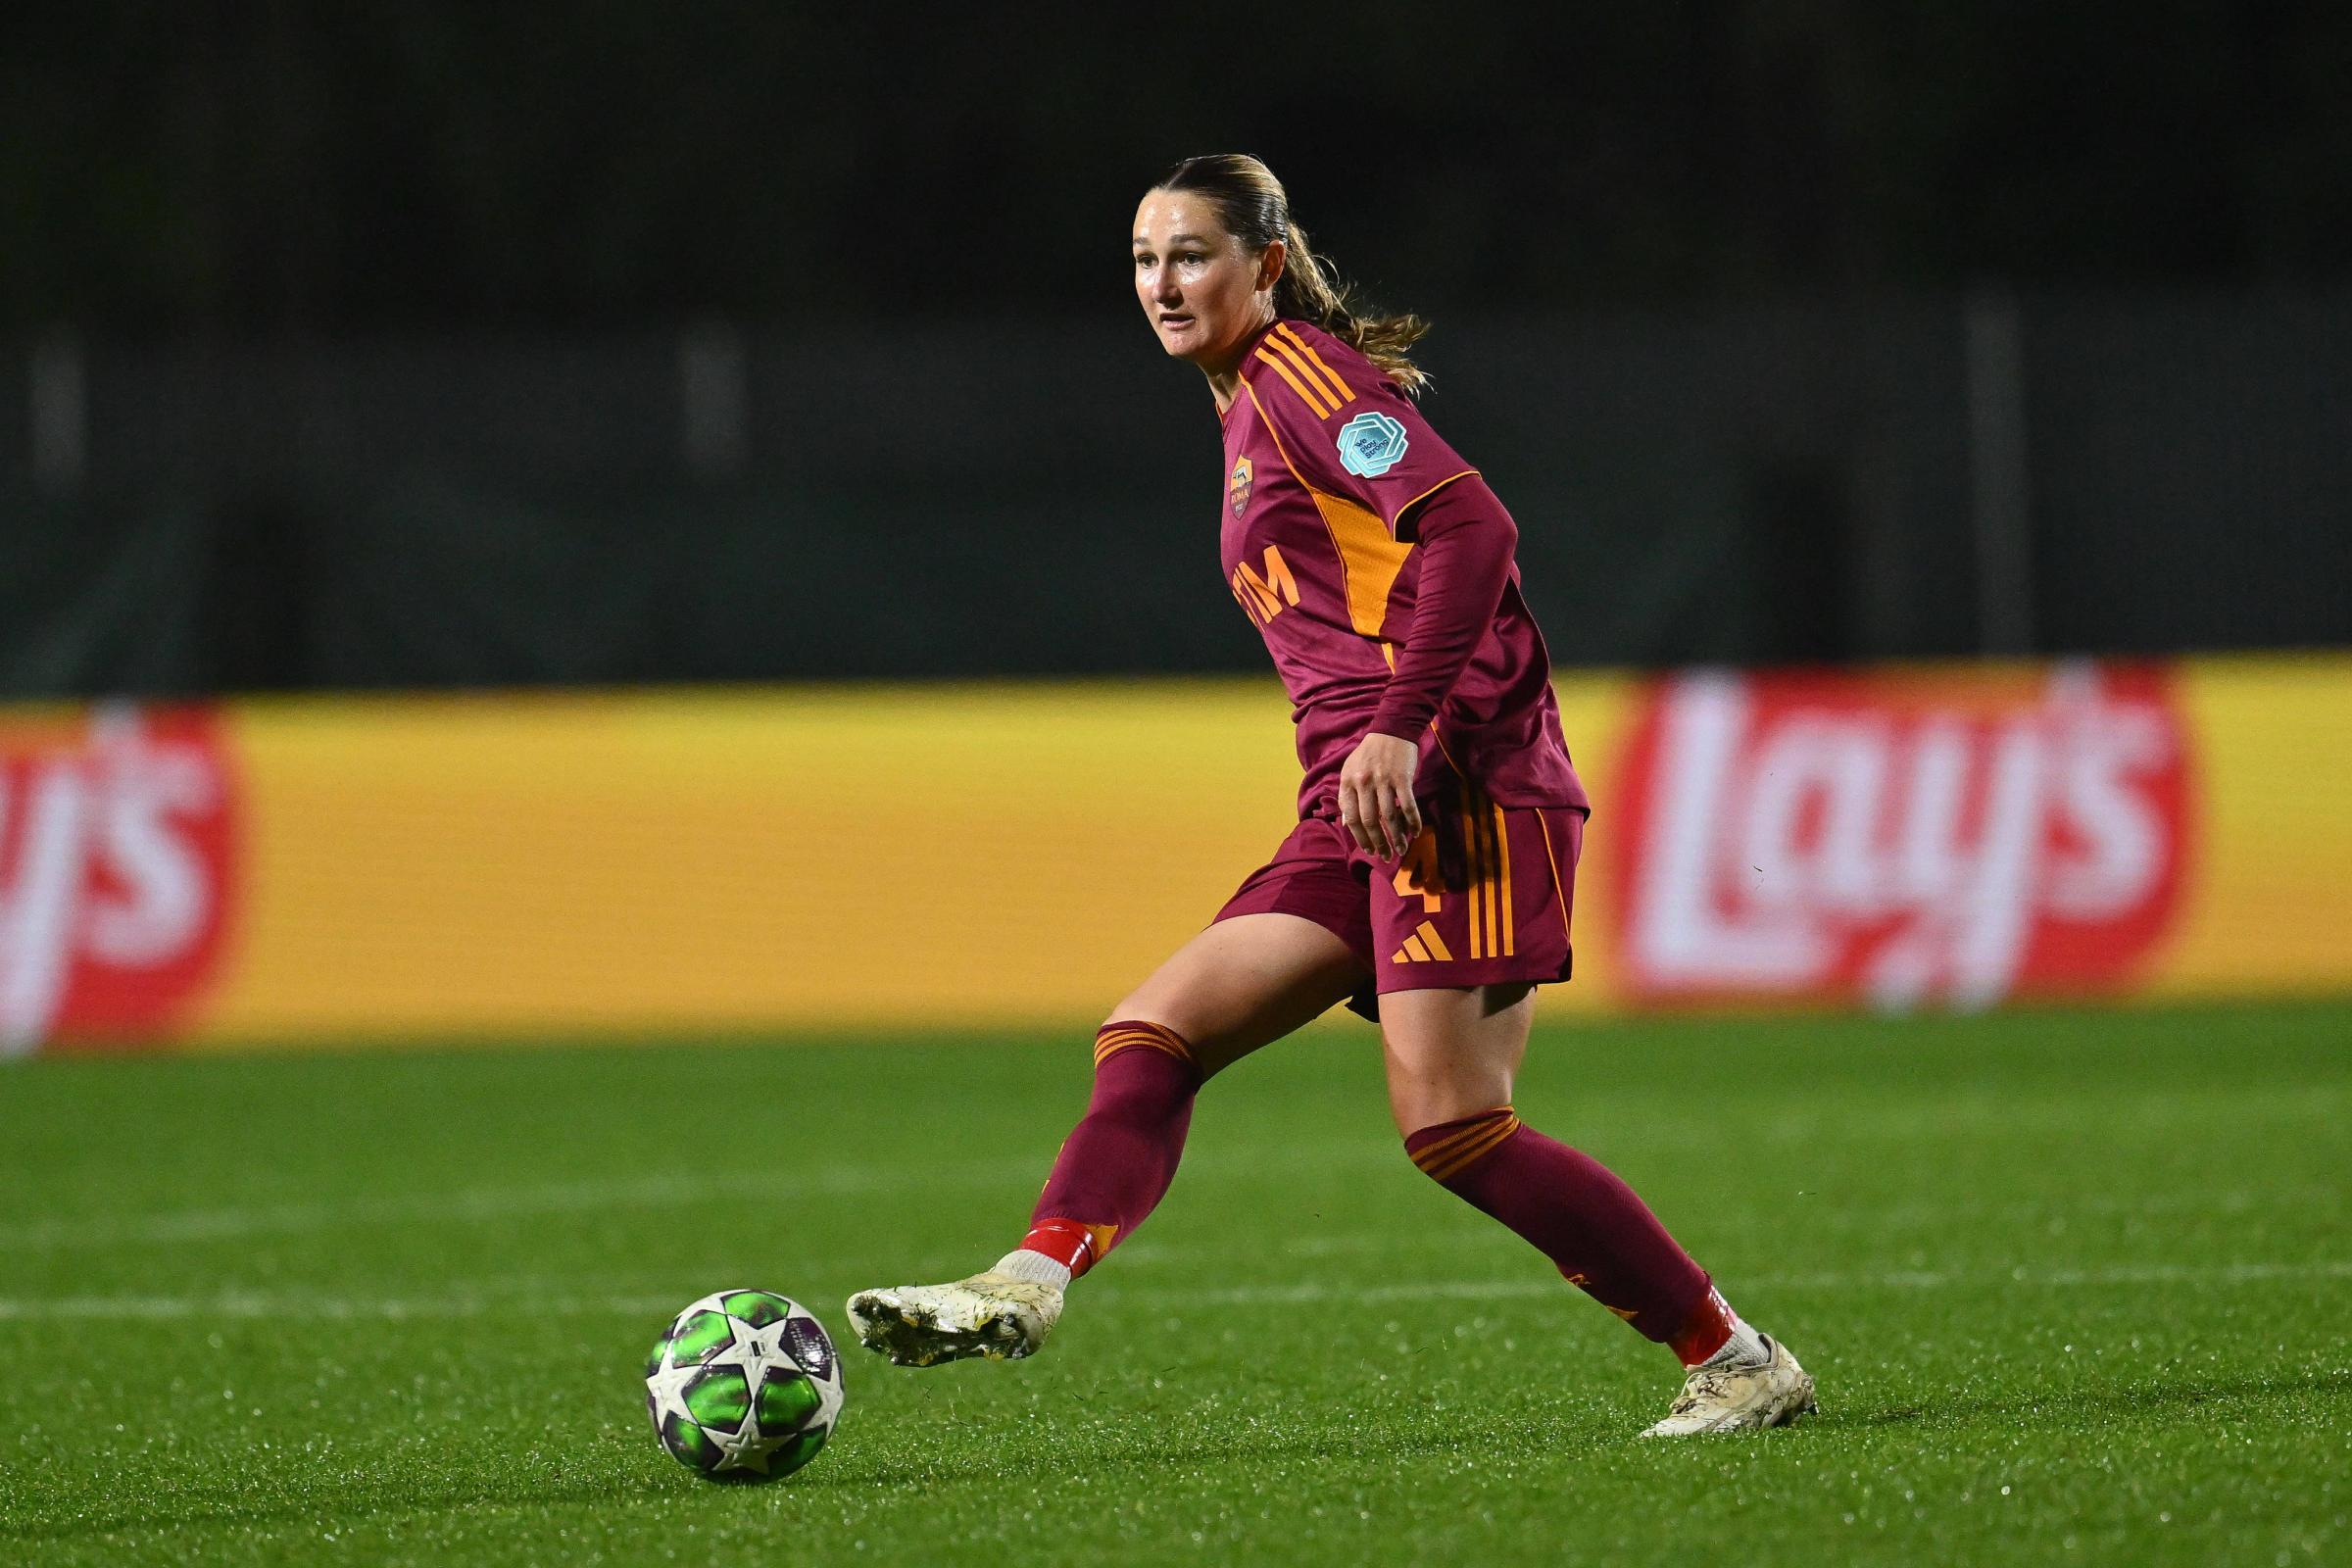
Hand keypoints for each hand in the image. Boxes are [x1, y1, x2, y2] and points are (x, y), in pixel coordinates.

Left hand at [1338, 731, 1423, 860]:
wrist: (1391, 729)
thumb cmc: (1368, 753)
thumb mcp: (1350, 771)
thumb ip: (1346, 796)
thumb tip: (1346, 824)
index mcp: (1348, 782)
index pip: (1351, 817)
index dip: (1360, 837)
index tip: (1368, 850)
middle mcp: (1364, 783)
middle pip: (1370, 821)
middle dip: (1378, 843)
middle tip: (1384, 856)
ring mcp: (1384, 780)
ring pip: (1389, 816)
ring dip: (1396, 836)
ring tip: (1400, 849)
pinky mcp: (1402, 778)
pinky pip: (1407, 805)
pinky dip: (1412, 821)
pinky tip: (1416, 832)